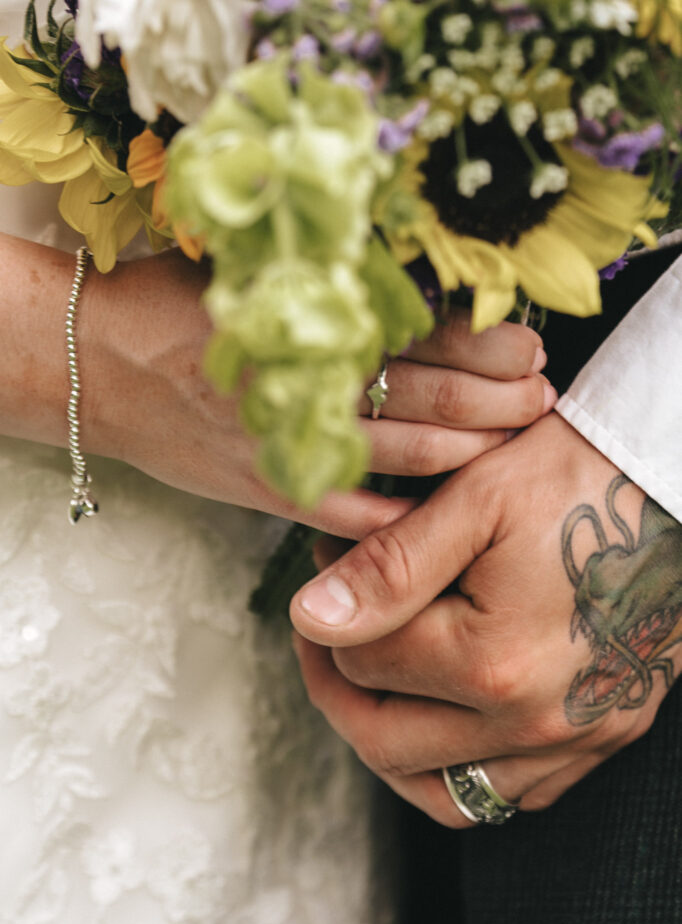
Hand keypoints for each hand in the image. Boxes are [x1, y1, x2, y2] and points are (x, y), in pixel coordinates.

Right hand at [78, 247, 552, 536]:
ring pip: (406, 452)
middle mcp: (306, 383)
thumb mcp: (249, 275)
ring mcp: (291, 443)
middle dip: (496, 400)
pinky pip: (354, 511)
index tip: (527, 345)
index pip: (418, 331)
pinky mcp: (270, 489)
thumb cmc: (171, 308)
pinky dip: (404, 512)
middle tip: (540, 399)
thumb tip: (416, 297)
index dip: (482, 342)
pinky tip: (444, 509)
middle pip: (428, 394)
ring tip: (513, 442)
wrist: (96, 368)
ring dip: (470, 449)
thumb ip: (325, 288)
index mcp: (305, 321)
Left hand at [290, 413, 681, 824]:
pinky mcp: (606, 735)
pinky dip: (464, 767)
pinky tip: (448, 716)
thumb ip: (388, 568)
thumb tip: (309, 616)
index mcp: (494, 661)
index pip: (363, 665)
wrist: (675, 479)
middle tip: (326, 638)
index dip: (326, 613)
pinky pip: (515, 792)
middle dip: (335, 688)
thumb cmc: (579, 476)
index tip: (328, 566)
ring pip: (444, 794)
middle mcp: (537, 719)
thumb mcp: (475, 501)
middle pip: (385, 741)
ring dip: (391, 747)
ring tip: (373, 688)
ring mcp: (578, 737)